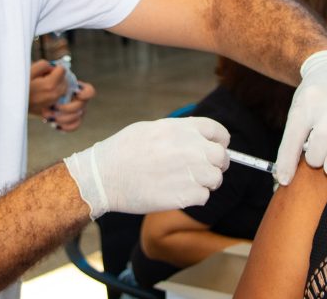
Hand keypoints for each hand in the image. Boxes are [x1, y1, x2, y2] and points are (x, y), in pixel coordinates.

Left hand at [28, 61, 95, 131]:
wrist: (26, 97)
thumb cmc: (31, 83)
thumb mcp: (34, 72)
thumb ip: (44, 67)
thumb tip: (58, 69)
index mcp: (73, 86)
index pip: (89, 91)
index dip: (86, 94)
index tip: (76, 94)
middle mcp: (76, 99)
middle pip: (82, 106)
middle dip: (68, 108)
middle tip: (54, 106)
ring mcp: (72, 110)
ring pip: (78, 118)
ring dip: (64, 118)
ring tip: (49, 114)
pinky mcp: (66, 120)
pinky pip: (73, 126)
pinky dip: (65, 126)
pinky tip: (54, 123)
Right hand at [64, 117, 229, 218]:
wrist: (105, 176)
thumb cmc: (123, 151)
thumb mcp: (152, 128)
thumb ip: (179, 132)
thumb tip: (198, 139)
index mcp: (182, 128)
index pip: (218, 132)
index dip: (220, 141)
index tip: (216, 148)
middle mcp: (191, 148)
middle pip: (221, 157)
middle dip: (215, 164)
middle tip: (203, 171)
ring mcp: (191, 172)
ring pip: (216, 179)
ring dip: (206, 183)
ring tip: (187, 183)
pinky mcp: (185, 195)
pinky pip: (204, 197)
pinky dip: (194, 198)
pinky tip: (178, 194)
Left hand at [274, 50, 326, 185]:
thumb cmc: (314, 98)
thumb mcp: (299, 109)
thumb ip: (296, 139)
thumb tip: (286, 174)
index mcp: (305, 105)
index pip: (293, 138)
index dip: (287, 162)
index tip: (284, 180)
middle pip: (320, 137)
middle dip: (316, 158)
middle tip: (315, 164)